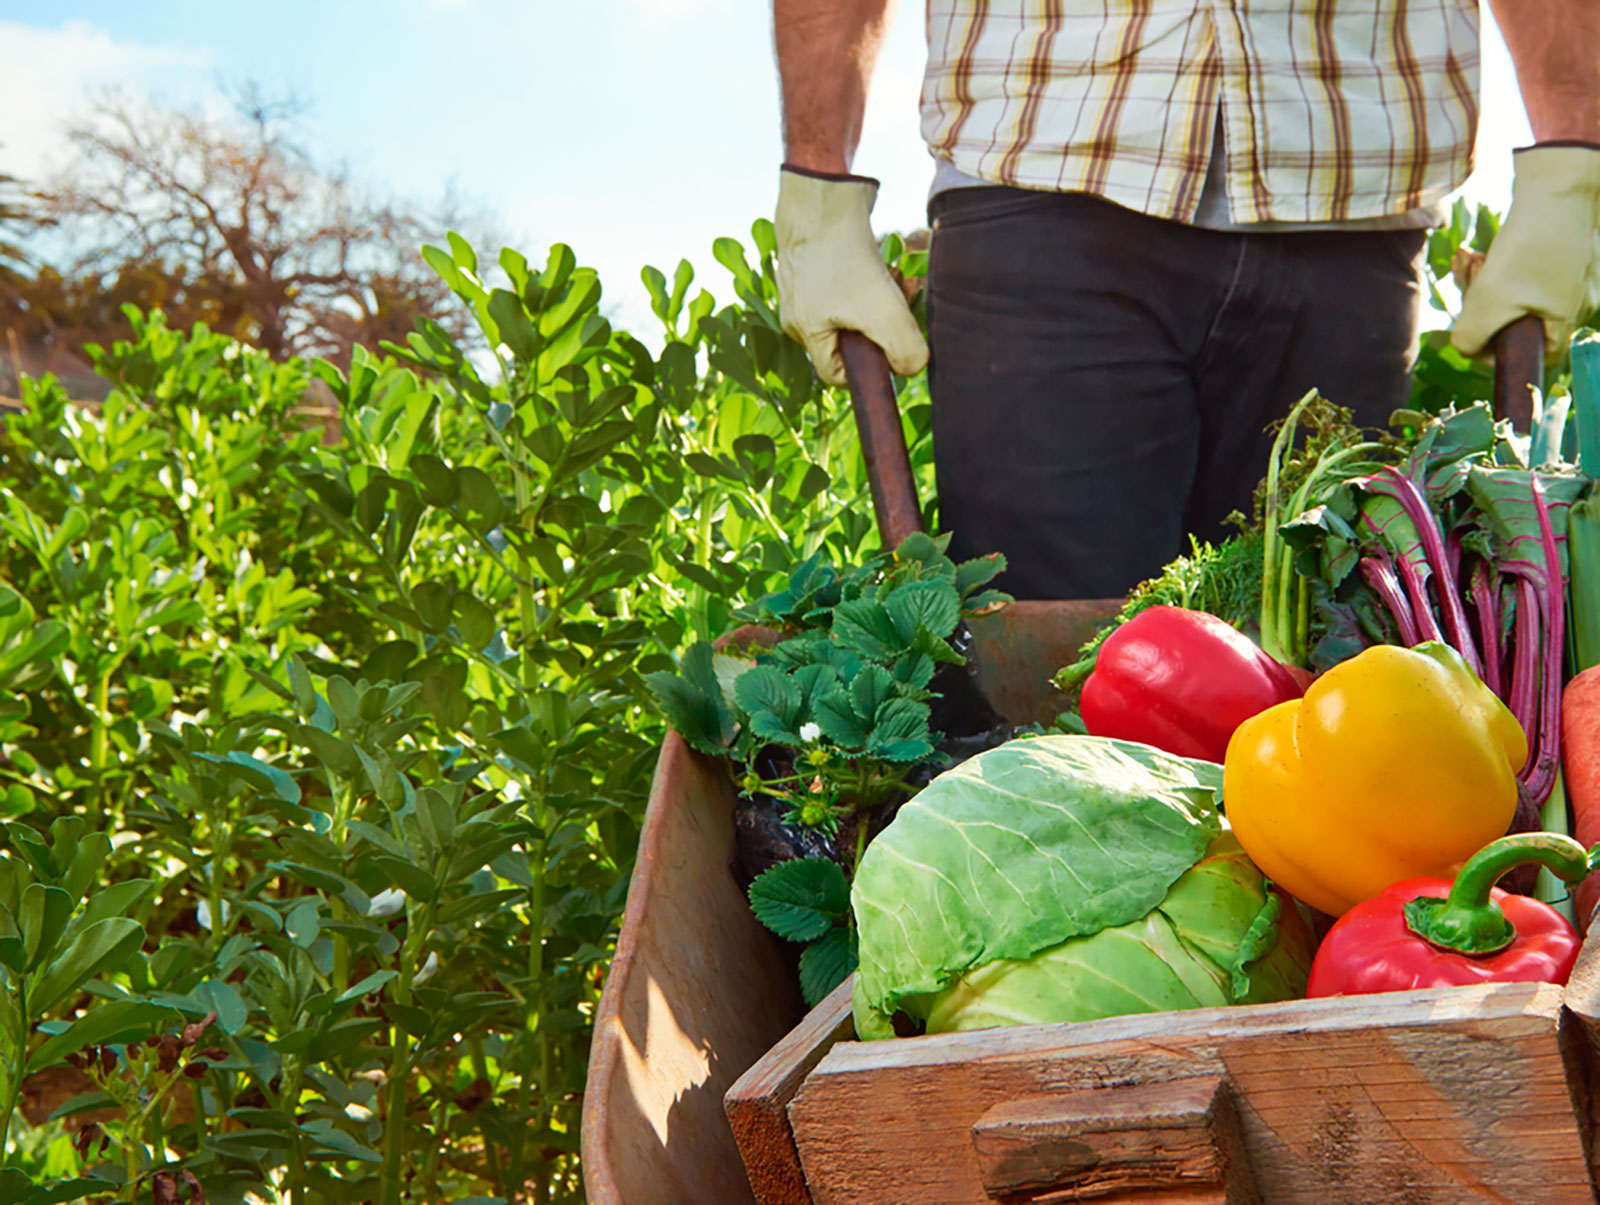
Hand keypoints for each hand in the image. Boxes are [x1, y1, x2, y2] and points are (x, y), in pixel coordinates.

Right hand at [775, 167, 928, 387]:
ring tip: (900, 278)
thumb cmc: (844, 255)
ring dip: (885, 298)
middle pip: (851, 338)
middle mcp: (800, 311)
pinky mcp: (820, 258)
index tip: (894, 345)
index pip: (836, 373)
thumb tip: (912, 367)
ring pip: (856, 308)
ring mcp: (808, 283)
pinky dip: (875, 277)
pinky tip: (889, 262)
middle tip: (905, 302)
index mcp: (804, 331)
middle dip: (885, 325)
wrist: (824, 191)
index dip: (869, 369)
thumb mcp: (883, 312)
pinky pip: (852, 281)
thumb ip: (904, 349)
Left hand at [1452, 145, 1599, 358]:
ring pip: (1513, 293)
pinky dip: (1495, 264)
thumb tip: (1466, 348)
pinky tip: (1473, 252)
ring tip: (1467, 259)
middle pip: (1517, 321)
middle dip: (1481, 304)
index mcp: (1568, 319)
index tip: (1474, 329)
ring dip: (1481, 281)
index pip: (1536, 356)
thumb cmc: (1530, 245)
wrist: (1559, 183)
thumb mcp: (1489, 300)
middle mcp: (1577, 300)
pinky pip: (1521, 271)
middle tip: (1467, 277)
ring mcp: (1571, 275)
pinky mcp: (1560, 253)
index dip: (1499, 352)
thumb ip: (1472, 337)